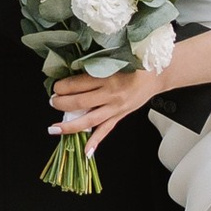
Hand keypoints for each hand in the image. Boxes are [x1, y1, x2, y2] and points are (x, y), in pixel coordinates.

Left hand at [50, 61, 165, 149]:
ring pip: (89, 120)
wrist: (157, 74)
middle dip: (61, 103)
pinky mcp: (120, 116)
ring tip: (56, 128)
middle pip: (80, 102)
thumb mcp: (115, 59)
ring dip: (70, 125)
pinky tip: (86, 151)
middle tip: (52, 101)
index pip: (78, 84)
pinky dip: (95, 142)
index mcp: (107, 76)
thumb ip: (96, 67)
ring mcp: (115, 108)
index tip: (56, 86)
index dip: (63, 86)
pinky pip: (105, 130)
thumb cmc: (135, 63)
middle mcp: (110, 94)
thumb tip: (72, 71)